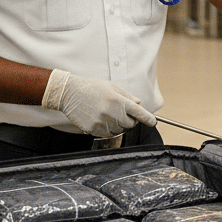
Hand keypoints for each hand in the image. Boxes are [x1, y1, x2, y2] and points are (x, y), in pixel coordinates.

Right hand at [41, 69, 155, 137]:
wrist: (68, 93)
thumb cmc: (91, 87)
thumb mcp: (112, 87)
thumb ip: (127, 96)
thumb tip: (139, 104)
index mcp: (118, 101)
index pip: (139, 113)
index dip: (148, 119)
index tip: (152, 122)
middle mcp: (112, 113)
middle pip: (130, 124)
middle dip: (130, 120)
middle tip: (121, 113)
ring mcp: (102, 122)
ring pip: (119, 131)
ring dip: (118, 125)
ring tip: (108, 114)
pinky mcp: (94, 129)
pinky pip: (108, 135)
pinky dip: (108, 130)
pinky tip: (101, 120)